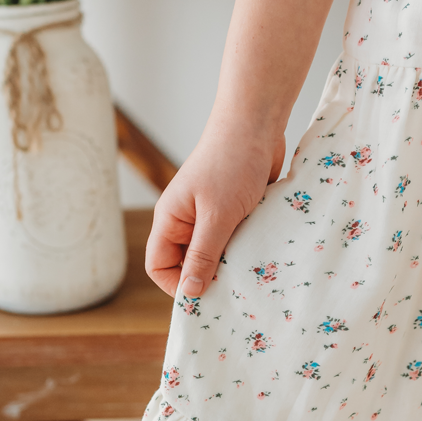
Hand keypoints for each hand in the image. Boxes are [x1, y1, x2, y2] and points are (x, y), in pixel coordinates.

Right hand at [145, 119, 285, 299]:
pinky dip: (246, 248)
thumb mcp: (217, 216)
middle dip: (208, 277)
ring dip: (230, 263)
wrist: (257, 123)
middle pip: (187, 263)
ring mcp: (210, 215)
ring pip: (214, 253)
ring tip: (250, 271)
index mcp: (170, 220)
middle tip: (234, 290)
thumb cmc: (231, 163)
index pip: (159, 265)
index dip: (177, 285)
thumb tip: (191, 293)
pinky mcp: (234, 210)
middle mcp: (186, 220)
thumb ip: (203, 255)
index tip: (206, 296)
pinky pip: (234, 240)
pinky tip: (262, 252)